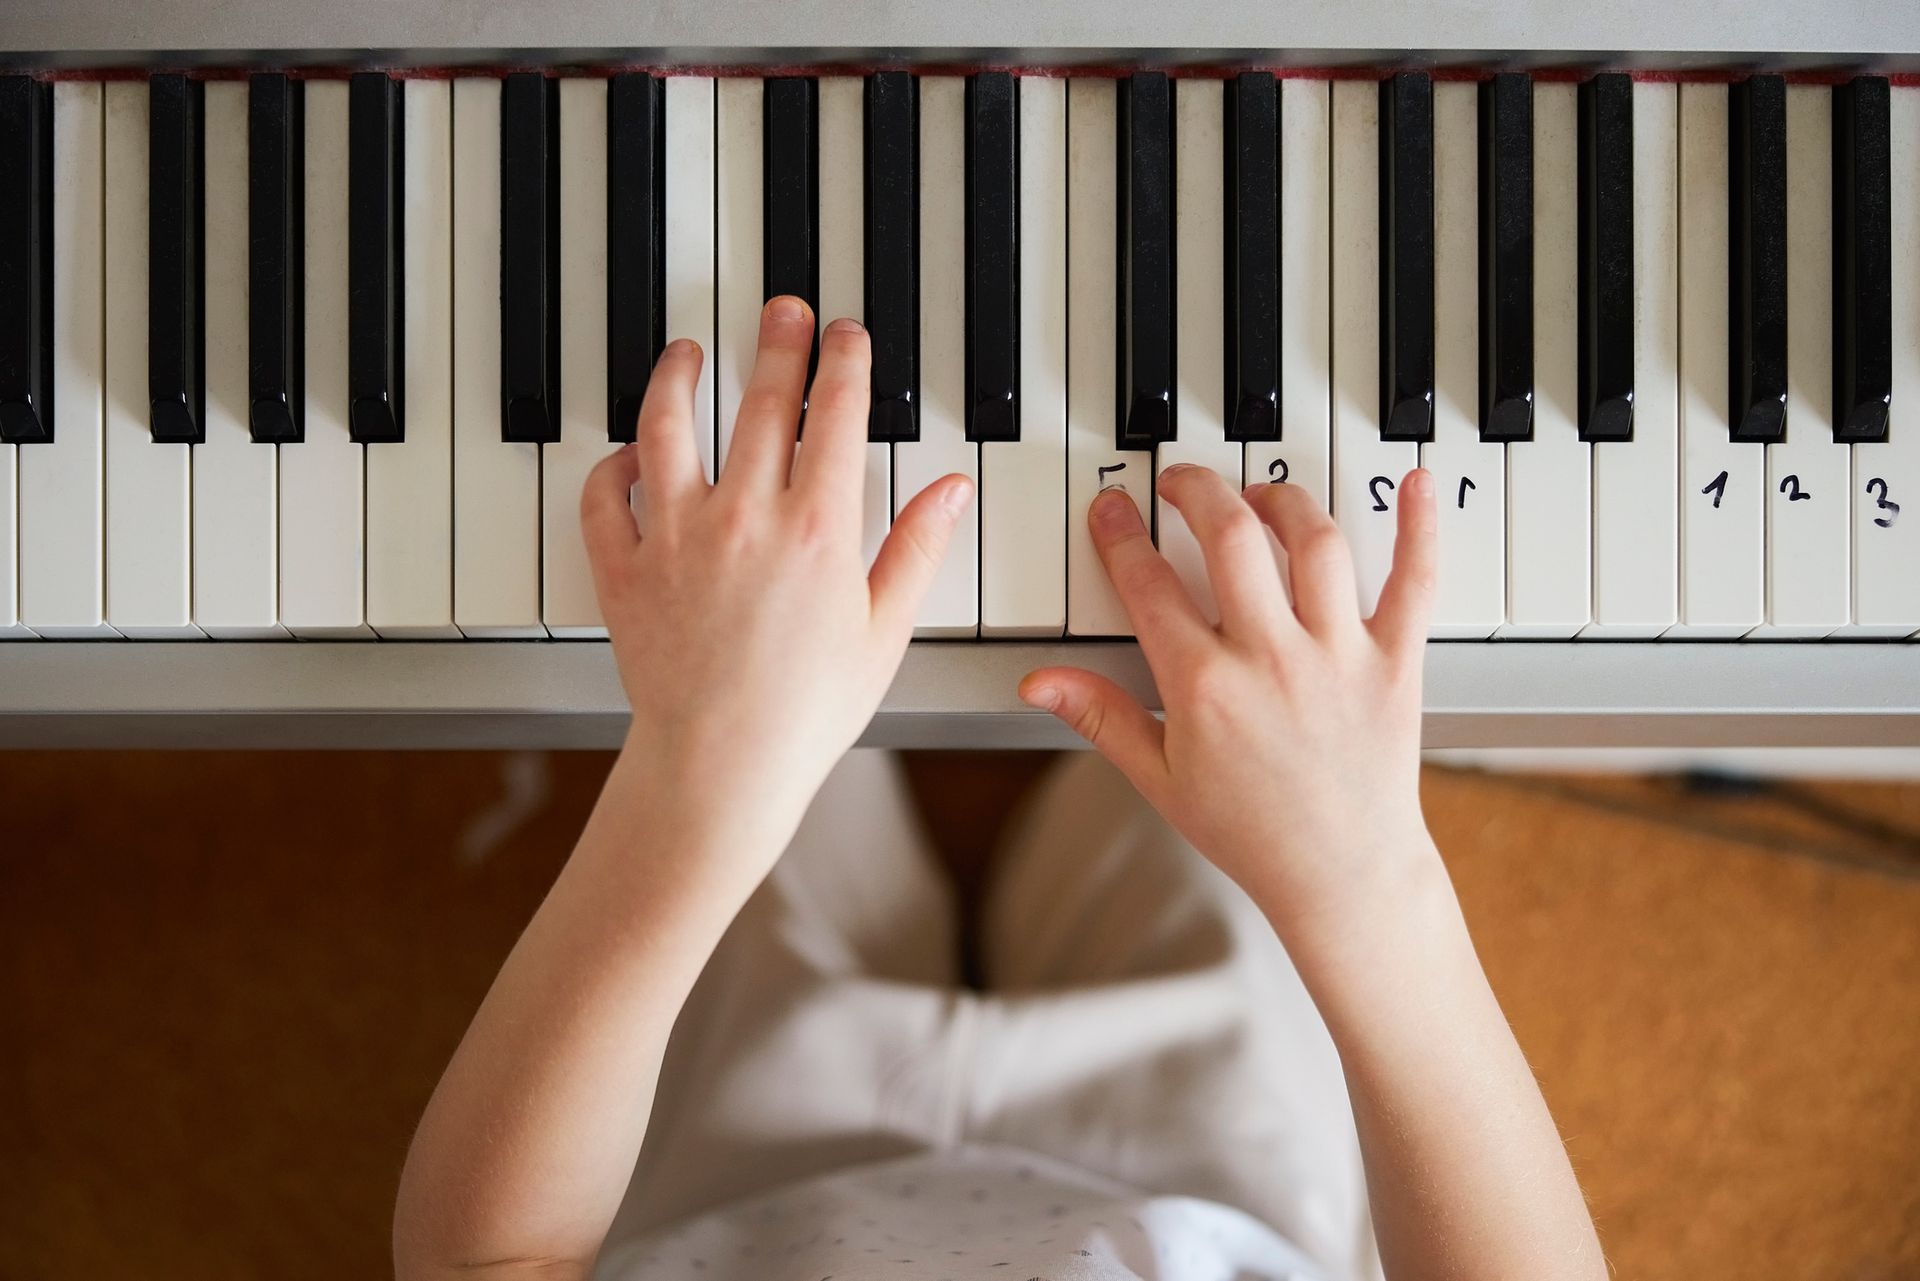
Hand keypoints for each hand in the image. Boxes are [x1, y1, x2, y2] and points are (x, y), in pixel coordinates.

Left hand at [582, 298, 972, 856]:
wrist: (721, 767)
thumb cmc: (805, 711)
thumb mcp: (884, 631)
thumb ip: (917, 549)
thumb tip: (950, 492)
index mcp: (817, 530)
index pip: (835, 415)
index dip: (845, 362)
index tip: (846, 336)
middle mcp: (744, 517)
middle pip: (759, 401)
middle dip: (777, 342)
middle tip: (783, 311)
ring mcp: (675, 537)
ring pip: (667, 425)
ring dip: (678, 376)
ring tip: (687, 353)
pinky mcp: (623, 568)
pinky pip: (603, 496)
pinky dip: (611, 466)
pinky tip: (626, 452)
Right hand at [1020, 466, 1437, 937]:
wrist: (1342, 876)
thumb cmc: (1253, 834)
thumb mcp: (1160, 779)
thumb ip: (1100, 717)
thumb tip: (1040, 683)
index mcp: (1204, 686)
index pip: (1149, 585)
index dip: (1121, 536)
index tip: (1112, 510)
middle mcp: (1271, 658)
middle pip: (1230, 537)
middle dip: (1197, 490)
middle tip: (1181, 482)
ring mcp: (1337, 654)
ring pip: (1313, 542)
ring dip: (1282, 500)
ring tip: (1261, 495)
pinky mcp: (1395, 662)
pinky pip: (1413, 581)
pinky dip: (1418, 528)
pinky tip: (1413, 486)